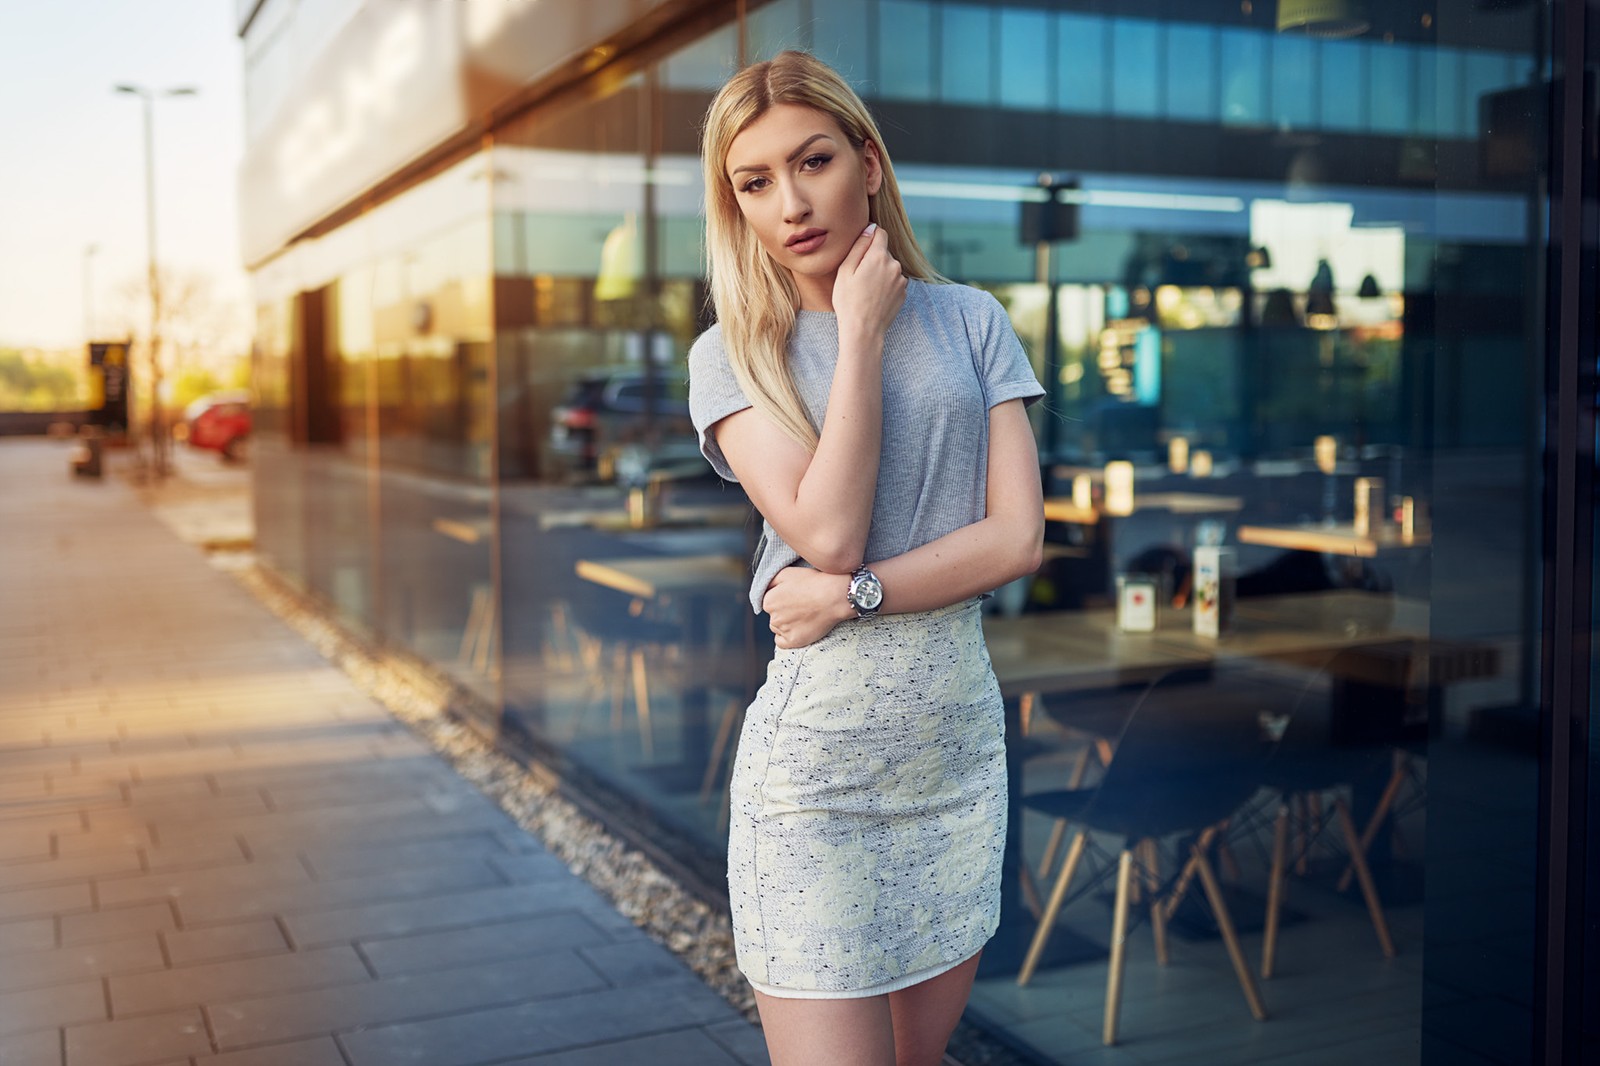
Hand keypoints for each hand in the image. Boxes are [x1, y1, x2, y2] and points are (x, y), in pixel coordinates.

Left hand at [762, 566, 851, 648]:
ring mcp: (783, 630)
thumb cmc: (813, 582)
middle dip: (784, 612)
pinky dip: (788, 637)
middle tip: (802, 606)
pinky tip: (799, 628)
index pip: (769, 603)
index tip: (795, 597)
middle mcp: (772, 617)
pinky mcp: (794, 641)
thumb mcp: (787, 573)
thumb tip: (764, 589)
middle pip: (774, 617)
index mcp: (768, 601)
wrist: (835, 597)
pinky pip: (782, 642)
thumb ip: (770, 581)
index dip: (782, 600)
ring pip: (778, 629)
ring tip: (804, 616)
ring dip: (786, 624)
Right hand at [832, 223, 905, 343]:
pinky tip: (874, 298)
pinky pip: (893, 282)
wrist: (863, 331)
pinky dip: (885, 285)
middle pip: (884, 252)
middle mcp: (895, 265)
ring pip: (889, 267)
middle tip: (857, 277)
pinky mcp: (903, 293)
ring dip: (880, 273)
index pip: (880, 233)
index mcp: (879, 256)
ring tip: (866, 290)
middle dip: (872, 258)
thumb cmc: (848, 301)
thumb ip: (859, 246)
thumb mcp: (845, 271)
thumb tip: (870, 228)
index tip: (861, 248)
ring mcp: (901, 280)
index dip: (869, 237)